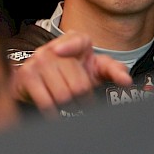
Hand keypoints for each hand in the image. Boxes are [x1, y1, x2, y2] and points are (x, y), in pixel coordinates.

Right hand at [10, 31, 131, 118]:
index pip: (78, 40)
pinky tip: (56, 113)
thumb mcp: (97, 68)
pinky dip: (54, 114)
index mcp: (77, 40)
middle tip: (82, 102)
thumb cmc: (76, 72)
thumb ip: (115, 71)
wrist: (44, 79)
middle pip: (78, 84)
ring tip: (70, 105)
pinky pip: (46, 103)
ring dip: (70, 108)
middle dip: (83, 100)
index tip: (62, 52)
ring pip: (63, 96)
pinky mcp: (27, 76)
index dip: (71, 46)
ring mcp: (39, 61)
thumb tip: (126, 81)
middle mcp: (55, 47)